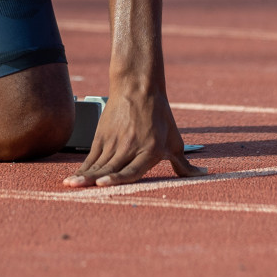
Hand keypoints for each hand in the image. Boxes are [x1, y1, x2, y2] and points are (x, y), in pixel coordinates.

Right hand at [62, 86, 205, 187]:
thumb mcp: (175, 141)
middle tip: (77, 189)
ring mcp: (114, 141)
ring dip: (83, 176)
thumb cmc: (160, 116)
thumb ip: (185, 164)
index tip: (102, 184)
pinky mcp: (102, 135)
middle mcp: (131, 146)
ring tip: (70, 185)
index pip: (131, 169)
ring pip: (98, 163)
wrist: (139, 87)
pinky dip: (83, 168)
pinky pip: (92, 156)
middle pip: (110, 168)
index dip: (116, 178)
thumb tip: (206, 175)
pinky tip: (74, 177)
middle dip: (93, 180)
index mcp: (150, 150)